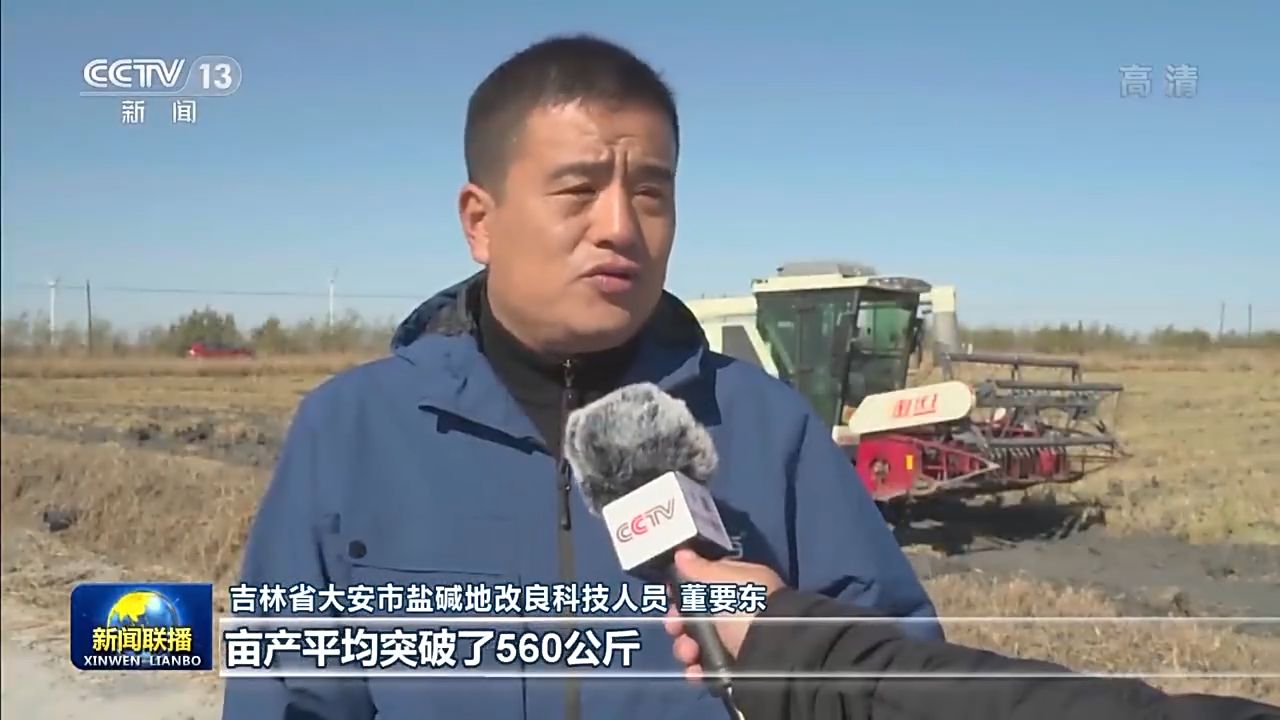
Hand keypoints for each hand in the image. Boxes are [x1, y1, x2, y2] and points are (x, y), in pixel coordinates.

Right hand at [662, 549, 785, 679]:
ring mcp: (736, 641)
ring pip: (698, 643)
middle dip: (679, 621)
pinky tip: (695, 669)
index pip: (708, 581)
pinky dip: (697, 670)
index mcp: (741, 584)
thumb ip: (700, 568)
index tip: (669, 593)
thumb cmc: (746, 606)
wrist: (772, 651)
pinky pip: (707, 668)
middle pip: (697, 615)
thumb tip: (681, 554)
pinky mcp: (734, 668)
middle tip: (675, 625)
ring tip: (689, 652)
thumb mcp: (722, 579)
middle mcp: (739, 612)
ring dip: (685, 647)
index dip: (685, 587)